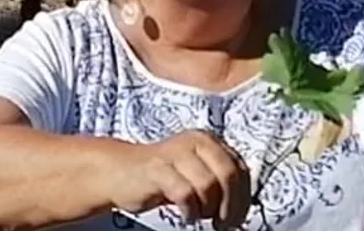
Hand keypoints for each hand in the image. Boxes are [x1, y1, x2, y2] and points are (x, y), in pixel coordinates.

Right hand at [108, 129, 251, 228]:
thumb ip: (218, 181)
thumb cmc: (163, 178)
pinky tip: (185, 214)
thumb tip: (243, 206)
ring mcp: (176, 153)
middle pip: (228, 175)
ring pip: (208, 185)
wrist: (120, 172)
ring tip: (197, 214)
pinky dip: (189, 210)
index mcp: (209, 141)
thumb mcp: (196, 174)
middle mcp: (196, 141)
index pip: (240, 169)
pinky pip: (185, 193)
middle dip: (230, 206)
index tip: (237, 219)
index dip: (243, 198)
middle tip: (222, 224)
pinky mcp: (157, 168)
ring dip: (207, 209)